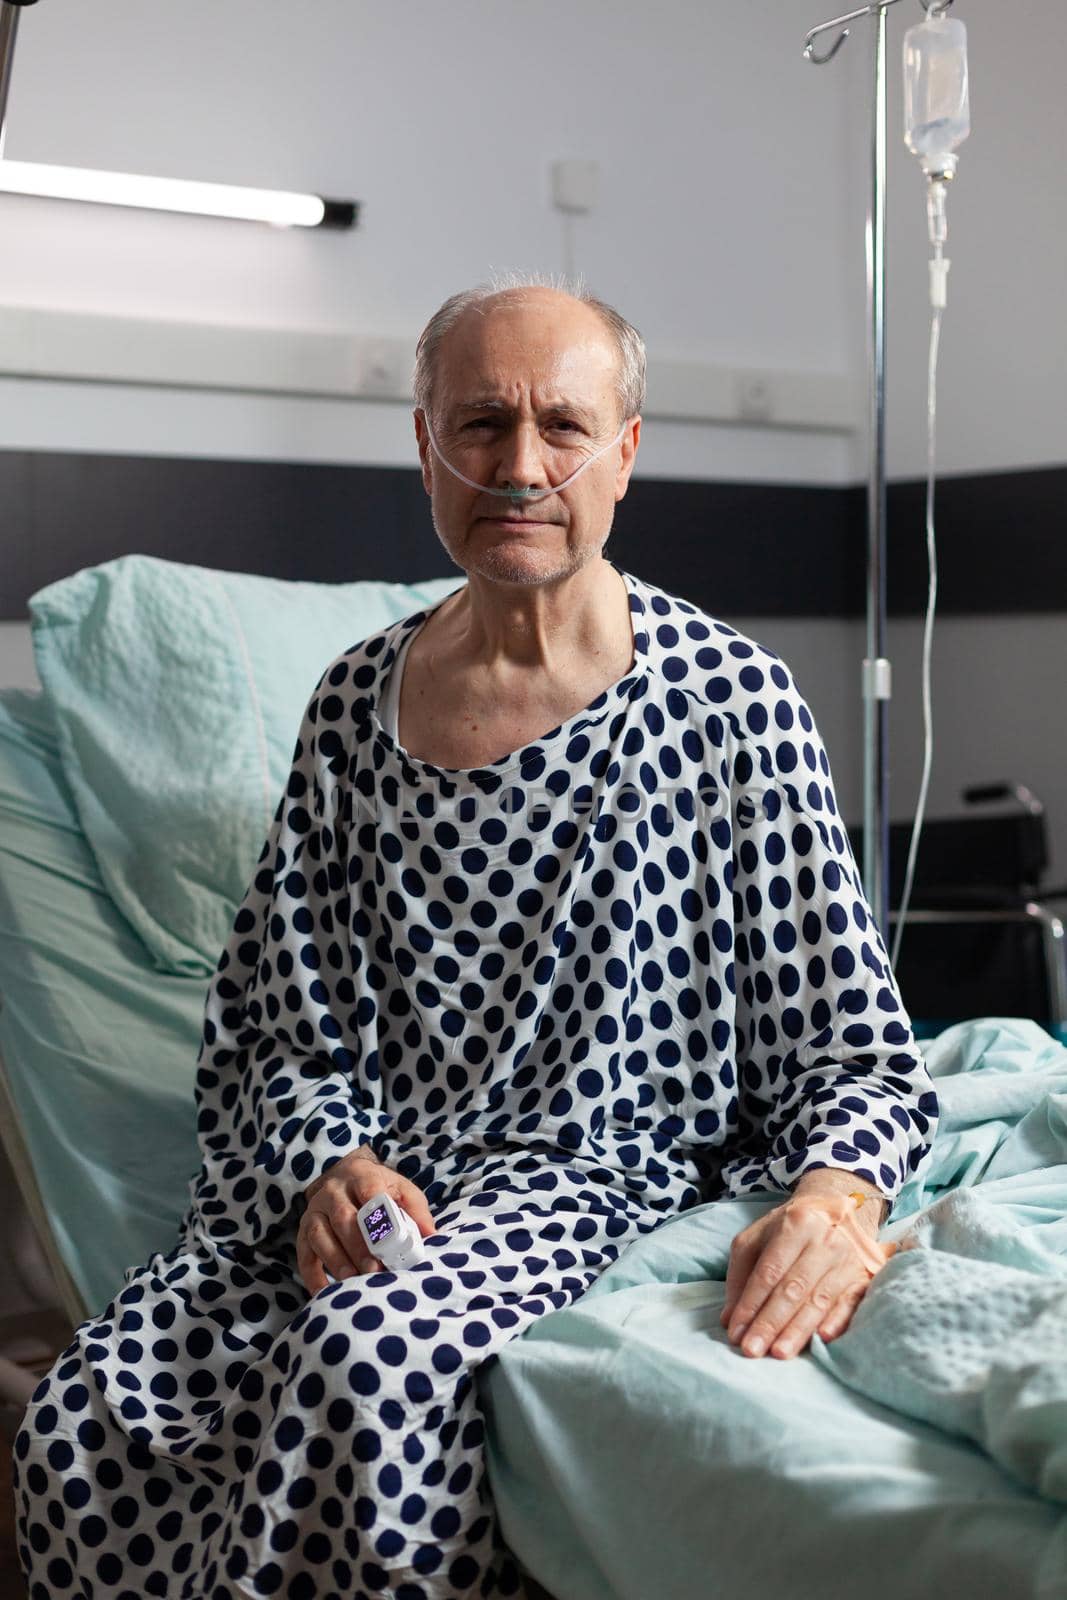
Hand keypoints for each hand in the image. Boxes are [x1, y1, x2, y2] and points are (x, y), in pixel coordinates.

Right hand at [296, 1146, 436, 1295]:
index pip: (369, 1190)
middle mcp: (333, 1192)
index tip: (389, 1241)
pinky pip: (304, 1255)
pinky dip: (312, 1276)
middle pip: (343, 1217)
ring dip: (336, 1261)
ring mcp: (314, 1211)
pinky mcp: (303, 1231)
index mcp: (360, 1176)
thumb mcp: (400, 1189)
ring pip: (320, 1235)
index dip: (377, 1217)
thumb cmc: (378, 1188)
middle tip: (374, 1270)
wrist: (344, 1177)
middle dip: (358, 1246)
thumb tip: (430, 1234)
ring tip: (353, 1282)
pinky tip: (324, 1293)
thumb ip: (415, 1209)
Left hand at [719, 1187, 893, 1360]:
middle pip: (793, 1288)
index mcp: (795, 1225)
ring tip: (778, 1353)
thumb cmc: (788, 1229)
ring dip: (798, 1330)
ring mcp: (847, 1260)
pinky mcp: (864, 1278)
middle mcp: (824, 1241)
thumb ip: (740, 1275)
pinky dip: (837, 1322)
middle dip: (770, 1322)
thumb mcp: (757, 1237)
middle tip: (752, 1350)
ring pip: (819, 1300)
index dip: (750, 1304)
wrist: (836, 1209)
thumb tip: (730, 1319)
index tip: (736, 1333)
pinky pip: (851, 1304)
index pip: (769, 1271)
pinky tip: (823, 1339)